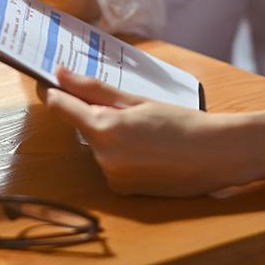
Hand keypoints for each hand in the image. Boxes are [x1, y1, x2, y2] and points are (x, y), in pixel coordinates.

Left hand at [45, 67, 240, 195]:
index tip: (49, 81)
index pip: (60, 106)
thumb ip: (94, 88)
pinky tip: (148, 150)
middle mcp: (102, 156)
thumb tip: (61, 74)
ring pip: (98, 146)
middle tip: (131, 109)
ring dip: (111, 136)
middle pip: (83, 126)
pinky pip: (110, 164)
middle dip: (97, 115)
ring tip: (147, 132)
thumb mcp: (137, 100)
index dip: (54, 91)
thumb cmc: (181, 122)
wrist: (216, 155)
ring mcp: (112, 177)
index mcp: (104, 128)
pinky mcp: (122, 190)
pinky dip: (121, 155)